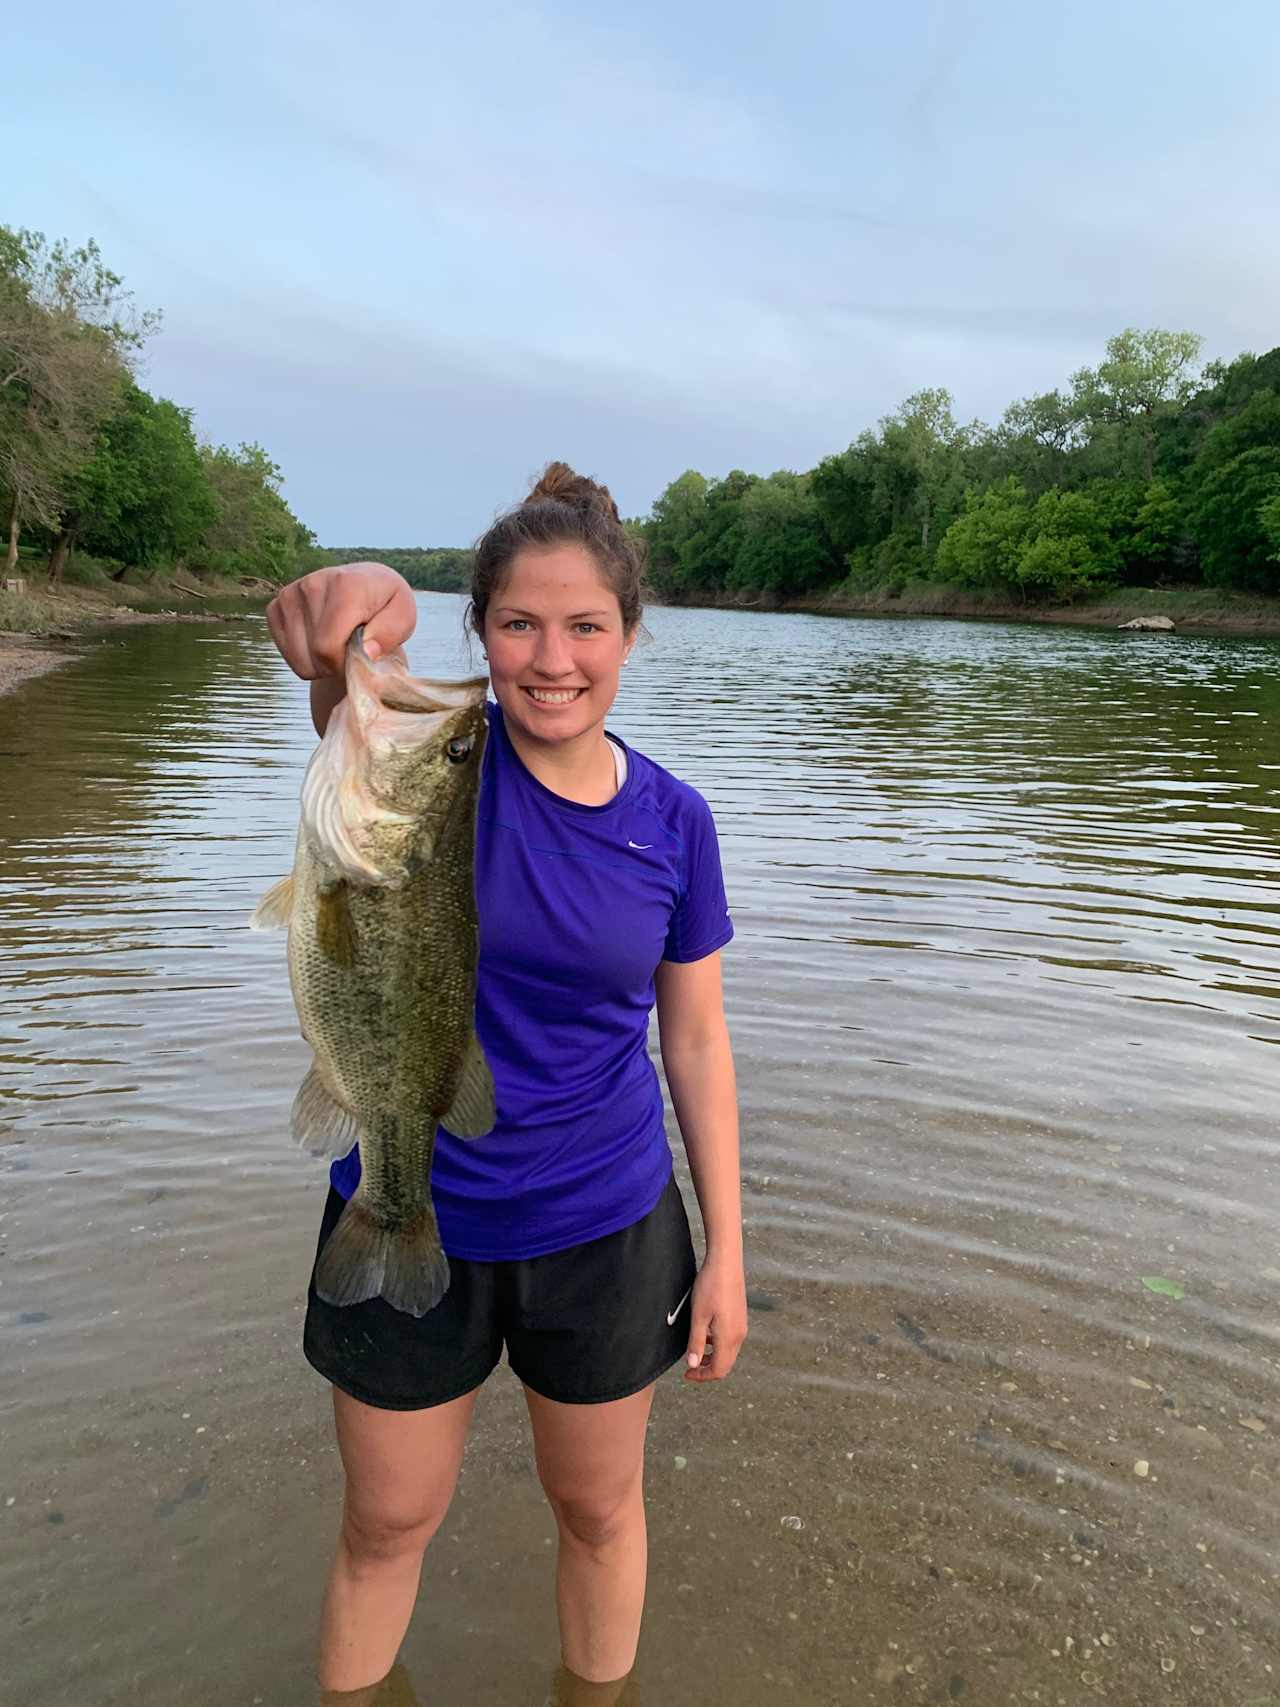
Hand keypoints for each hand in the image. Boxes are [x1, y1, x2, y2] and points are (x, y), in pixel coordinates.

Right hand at [265, 562, 416, 679]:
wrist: (365, 584)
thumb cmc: (386, 605)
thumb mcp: (404, 616)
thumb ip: (389, 634)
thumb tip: (366, 652)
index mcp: (345, 585)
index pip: (328, 645)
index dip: (344, 664)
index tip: (361, 658)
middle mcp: (311, 584)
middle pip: (314, 655)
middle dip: (336, 665)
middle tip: (353, 651)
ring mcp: (290, 594)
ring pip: (299, 659)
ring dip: (321, 665)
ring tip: (339, 646)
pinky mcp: (276, 606)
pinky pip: (285, 653)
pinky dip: (304, 658)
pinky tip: (321, 642)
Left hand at [684, 1251, 746, 1382]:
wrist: (726, 1262)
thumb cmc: (710, 1287)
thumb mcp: (698, 1316)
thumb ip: (696, 1342)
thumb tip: (693, 1365)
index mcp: (728, 1337)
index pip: (718, 1369)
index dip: (702, 1376)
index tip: (687, 1375)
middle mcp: (739, 1335)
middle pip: (726, 1364)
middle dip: (708, 1370)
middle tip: (690, 1370)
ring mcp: (741, 1325)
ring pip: (729, 1353)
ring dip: (713, 1358)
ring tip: (696, 1353)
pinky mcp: (740, 1317)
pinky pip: (731, 1340)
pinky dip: (718, 1345)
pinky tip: (706, 1336)